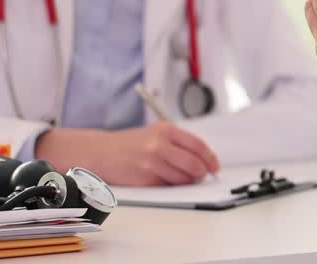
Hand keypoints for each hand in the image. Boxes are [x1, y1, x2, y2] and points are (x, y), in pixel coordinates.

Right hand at [33, 122, 220, 185]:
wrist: (101, 152)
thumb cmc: (130, 144)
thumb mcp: (155, 133)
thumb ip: (178, 142)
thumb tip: (203, 159)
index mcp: (166, 130)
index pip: (197, 145)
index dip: (210, 158)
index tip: (214, 166)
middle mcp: (160, 145)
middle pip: (194, 164)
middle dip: (201, 173)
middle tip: (201, 176)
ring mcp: (152, 163)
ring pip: (183, 178)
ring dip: (187, 182)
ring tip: (181, 178)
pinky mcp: (145, 179)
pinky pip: (168, 186)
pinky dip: (171, 186)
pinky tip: (165, 180)